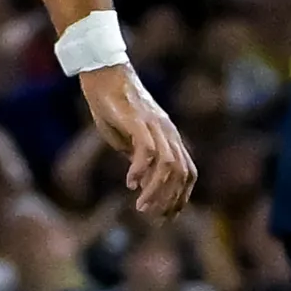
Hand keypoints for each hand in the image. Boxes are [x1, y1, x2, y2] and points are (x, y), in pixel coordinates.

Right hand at [79, 63, 195, 216]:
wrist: (102, 74)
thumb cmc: (113, 105)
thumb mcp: (128, 138)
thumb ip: (139, 156)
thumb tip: (143, 180)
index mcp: (169, 137)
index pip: (188, 172)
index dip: (182, 197)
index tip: (167, 216)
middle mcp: (167, 132)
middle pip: (182, 173)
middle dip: (170, 200)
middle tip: (152, 216)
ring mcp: (155, 125)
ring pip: (168, 165)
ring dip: (156, 191)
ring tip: (141, 207)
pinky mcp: (138, 120)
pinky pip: (148, 150)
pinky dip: (141, 170)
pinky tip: (130, 183)